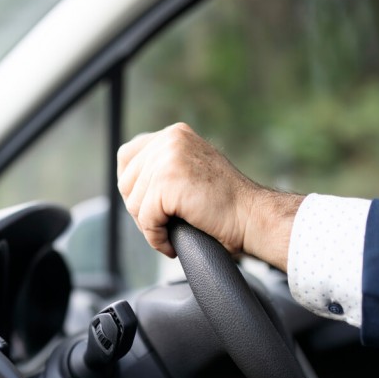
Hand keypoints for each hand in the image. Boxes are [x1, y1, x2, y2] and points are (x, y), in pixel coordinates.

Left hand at [116, 123, 302, 271]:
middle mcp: (170, 139)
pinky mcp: (168, 182)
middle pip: (125, 183)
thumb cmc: (226, 205)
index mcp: (174, 134)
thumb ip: (164, 167)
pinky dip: (156, 238)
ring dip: (150, 226)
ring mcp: (168, 158)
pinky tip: (172, 244)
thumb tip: (129, 185)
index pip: (126, 156)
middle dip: (140, 210)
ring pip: (133, 204)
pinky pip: (146, 219)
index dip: (131, 187)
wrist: (252, 216)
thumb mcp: (191, 171)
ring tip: (172, 232)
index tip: (146, 206)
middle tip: (164, 224)